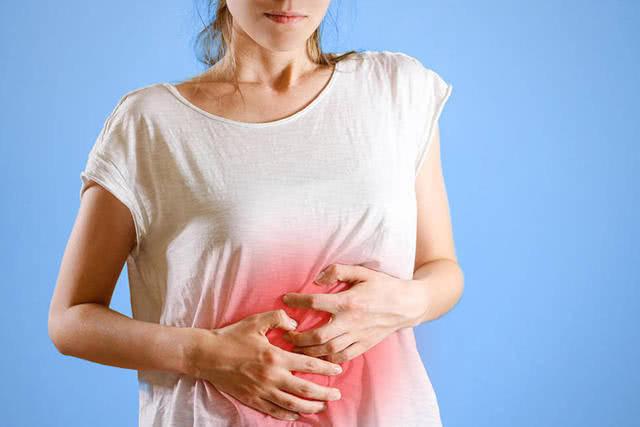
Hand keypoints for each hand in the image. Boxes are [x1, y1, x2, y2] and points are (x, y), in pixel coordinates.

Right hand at [187, 309, 343, 421]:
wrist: (207, 355)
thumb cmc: (232, 336)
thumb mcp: (257, 321)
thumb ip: (279, 318)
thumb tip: (296, 324)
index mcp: (275, 356)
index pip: (308, 363)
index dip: (325, 367)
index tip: (338, 369)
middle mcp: (271, 376)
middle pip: (304, 389)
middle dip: (324, 393)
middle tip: (336, 394)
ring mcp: (261, 390)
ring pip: (291, 403)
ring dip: (309, 407)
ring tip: (321, 407)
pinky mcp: (251, 399)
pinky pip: (273, 410)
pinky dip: (287, 414)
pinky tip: (296, 415)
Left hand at [281, 263, 426, 363]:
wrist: (407, 305)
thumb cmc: (383, 286)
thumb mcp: (362, 272)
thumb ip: (338, 271)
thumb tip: (317, 279)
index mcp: (348, 302)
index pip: (315, 302)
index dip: (296, 300)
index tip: (285, 299)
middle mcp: (350, 322)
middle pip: (317, 335)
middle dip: (297, 337)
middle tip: (285, 333)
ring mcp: (357, 337)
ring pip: (327, 350)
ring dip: (307, 350)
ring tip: (295, 346)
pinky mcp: (363, 346)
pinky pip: (341, 358)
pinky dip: (326, 359)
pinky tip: (316, 356)